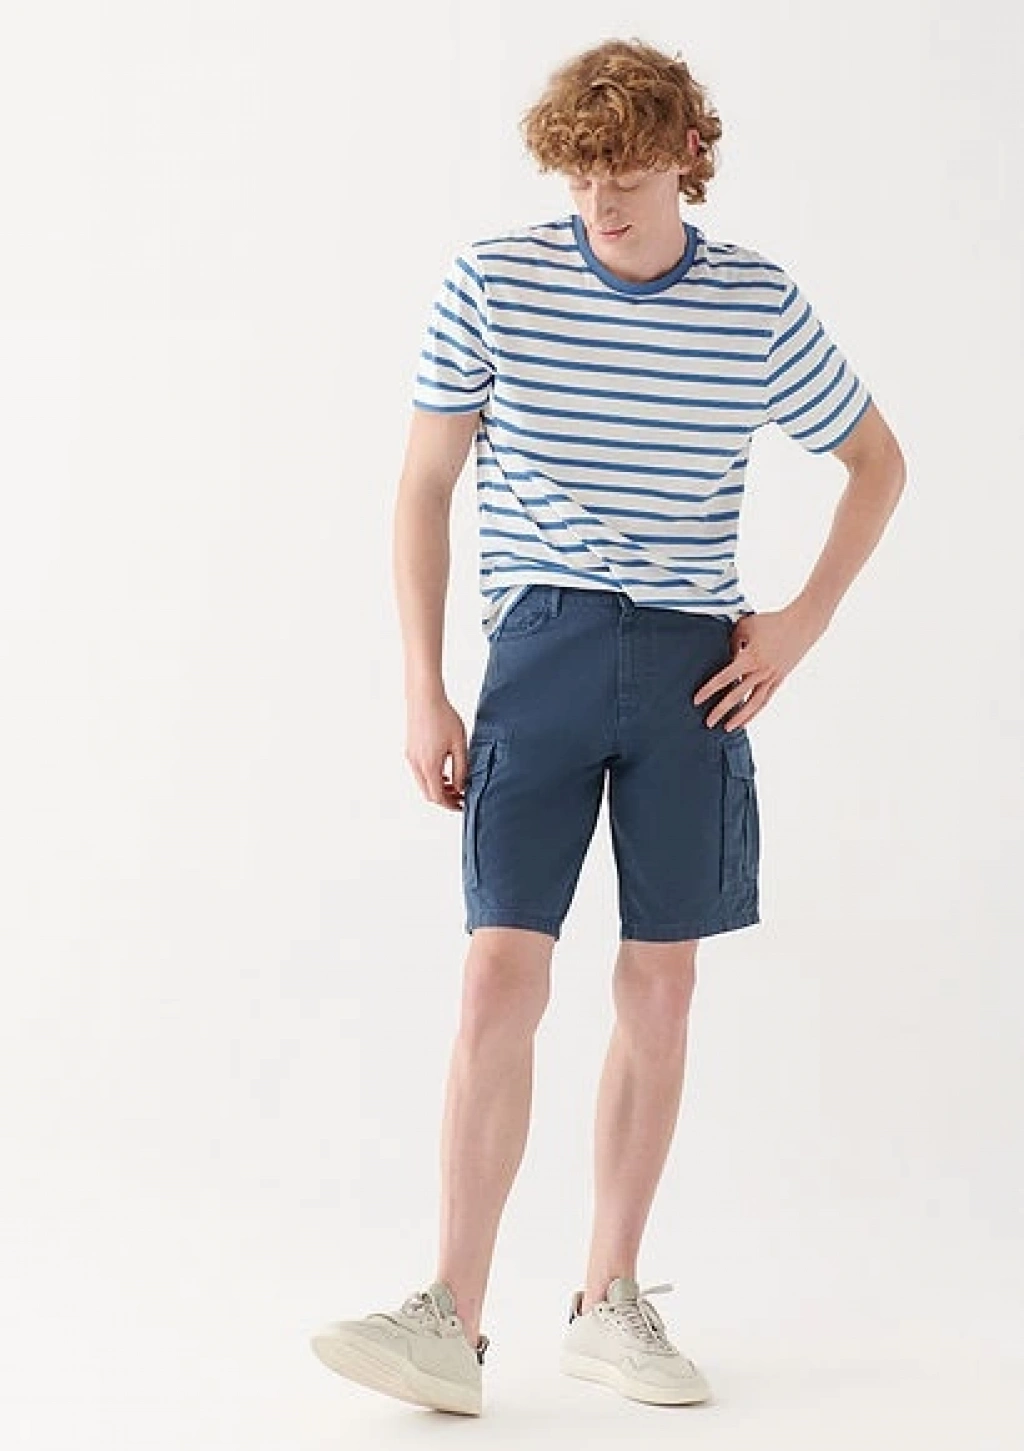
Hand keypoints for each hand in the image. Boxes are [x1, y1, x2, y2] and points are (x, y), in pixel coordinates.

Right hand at [405, 692, 468, 810]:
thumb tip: (461, 787)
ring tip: (454, 786)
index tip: (462, 806)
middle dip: (445, 799)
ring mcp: (411, 758)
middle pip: (428, 793)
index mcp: (429, 765)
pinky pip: (419, 772)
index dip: (451, 805)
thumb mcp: (459, 744)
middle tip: (460, 798)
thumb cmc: (443, 716)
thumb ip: (461, 768)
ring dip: (438, 789)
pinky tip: (444, 773)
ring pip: (423, 784)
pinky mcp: (410, 751)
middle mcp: (416, 764)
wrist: (424, 698)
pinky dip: (431, 778)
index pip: (438, 796)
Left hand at [693, 601, 828, 729]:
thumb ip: (733, 643)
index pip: (724, 678)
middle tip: (708, 722)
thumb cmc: (772, 622)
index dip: (709, 690)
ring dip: (740, 717)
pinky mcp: (779, 679)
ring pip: (754, 703)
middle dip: (721, 710)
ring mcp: (772, 677)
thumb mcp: (745, 626)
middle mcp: (761, 671)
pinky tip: (745, 720)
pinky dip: (754, 711)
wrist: (802, 625)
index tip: (697, 700)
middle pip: (737, 696)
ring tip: (727, 728)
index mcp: (750, 658)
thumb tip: (726, 657)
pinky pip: (765, 699)